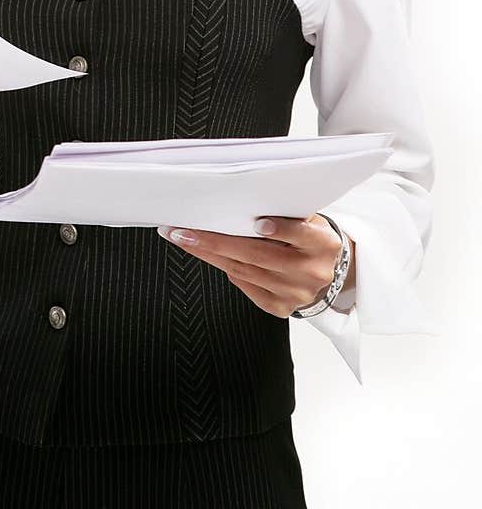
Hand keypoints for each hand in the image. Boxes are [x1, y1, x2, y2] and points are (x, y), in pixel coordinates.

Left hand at [156, 214, 353, 317]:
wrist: (325, 271)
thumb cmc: (307, 237)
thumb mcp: (307, 219)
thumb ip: (285, 213)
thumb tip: (241, 200)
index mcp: (322, 244)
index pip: (301, 234)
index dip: (281, 229)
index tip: (259, 223)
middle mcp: (312, 272)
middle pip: (257, 255)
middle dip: (215, 242)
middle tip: (184, 232)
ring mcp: (296, 293)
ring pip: (243, 271)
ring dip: (208, 254)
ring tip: (183, 239)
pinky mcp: (281, 308)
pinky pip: (245, 285)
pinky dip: (226, 268)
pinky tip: (209, 255)